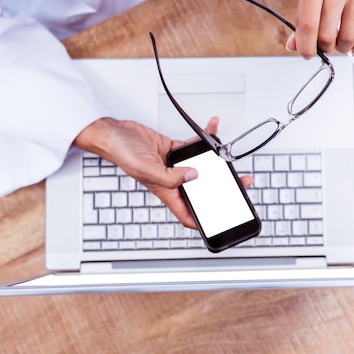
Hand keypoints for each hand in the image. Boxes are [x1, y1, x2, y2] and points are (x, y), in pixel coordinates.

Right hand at [73, 116, 252, 228]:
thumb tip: (194, 176)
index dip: (202, 223)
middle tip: (240, 185)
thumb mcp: (145, 168)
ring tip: (230, 156)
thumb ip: (170, 176)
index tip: (220, 224)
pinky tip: (212, 129)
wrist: (113, 131)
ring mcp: (174, 165)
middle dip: (222, 189)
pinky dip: (205, 139)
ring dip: (217, 161)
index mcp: (165, 191)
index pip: (186, 215)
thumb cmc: (121, 152)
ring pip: (202, 167)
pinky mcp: (175, 150)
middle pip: (201, 190)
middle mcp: (172, 180)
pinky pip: (195, 147)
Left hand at [287, 0, 353, 58]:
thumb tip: (294, 46)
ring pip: (349, 37)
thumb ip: (302, 15)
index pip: (307, 25)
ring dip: (341, 48)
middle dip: (323, 48)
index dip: (305, 48)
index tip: (306, 53)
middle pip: (327, 35)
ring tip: (338, 43)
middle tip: (323, 45)